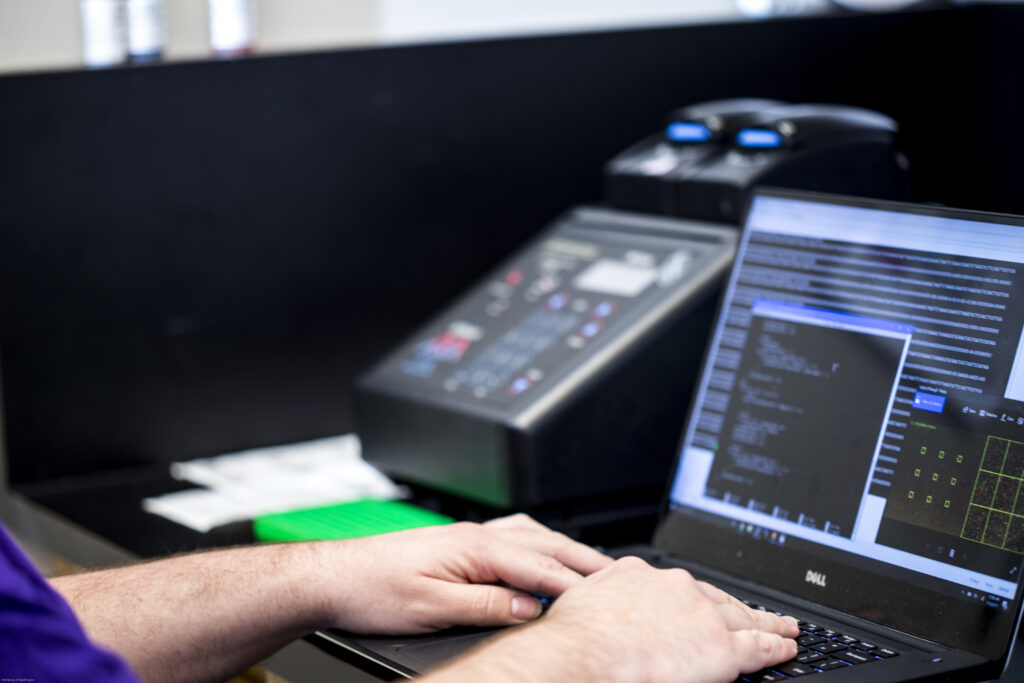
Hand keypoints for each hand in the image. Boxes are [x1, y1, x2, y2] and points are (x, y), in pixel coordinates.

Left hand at [309, 513, 612, 633]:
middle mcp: (475, 535)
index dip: (574, 583)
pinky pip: (513, 538)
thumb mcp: (430, 609)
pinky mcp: (459, 544)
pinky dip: (539, 546)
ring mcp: (468, 537)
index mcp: (473, 547)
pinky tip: (543, 555)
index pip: (538, 566)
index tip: (604, 597)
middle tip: (617, 577)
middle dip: (582, 560)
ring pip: (531, 536)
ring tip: (591, 567)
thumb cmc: (373, 590)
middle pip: (543, 543)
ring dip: (563, 550)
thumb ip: (484, 606)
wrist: (335, 577)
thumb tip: (528, 608)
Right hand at [532, 556, 798, 682]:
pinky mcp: (720, 647)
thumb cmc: (574, 638)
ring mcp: (700, 615)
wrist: (584, 654)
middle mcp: (674, 588)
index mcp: (638, 575)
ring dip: (765, 622)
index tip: (698, 602)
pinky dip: (776, 645)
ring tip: (784, 628)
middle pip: (715, 597)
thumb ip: (603, 601)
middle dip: (735, 606)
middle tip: (756, 612)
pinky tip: (786, 646)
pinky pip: (758, 645)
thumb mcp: (584, 603)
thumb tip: (601, 613)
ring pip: (743, 617)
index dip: (692, 598)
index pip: (675, 586)